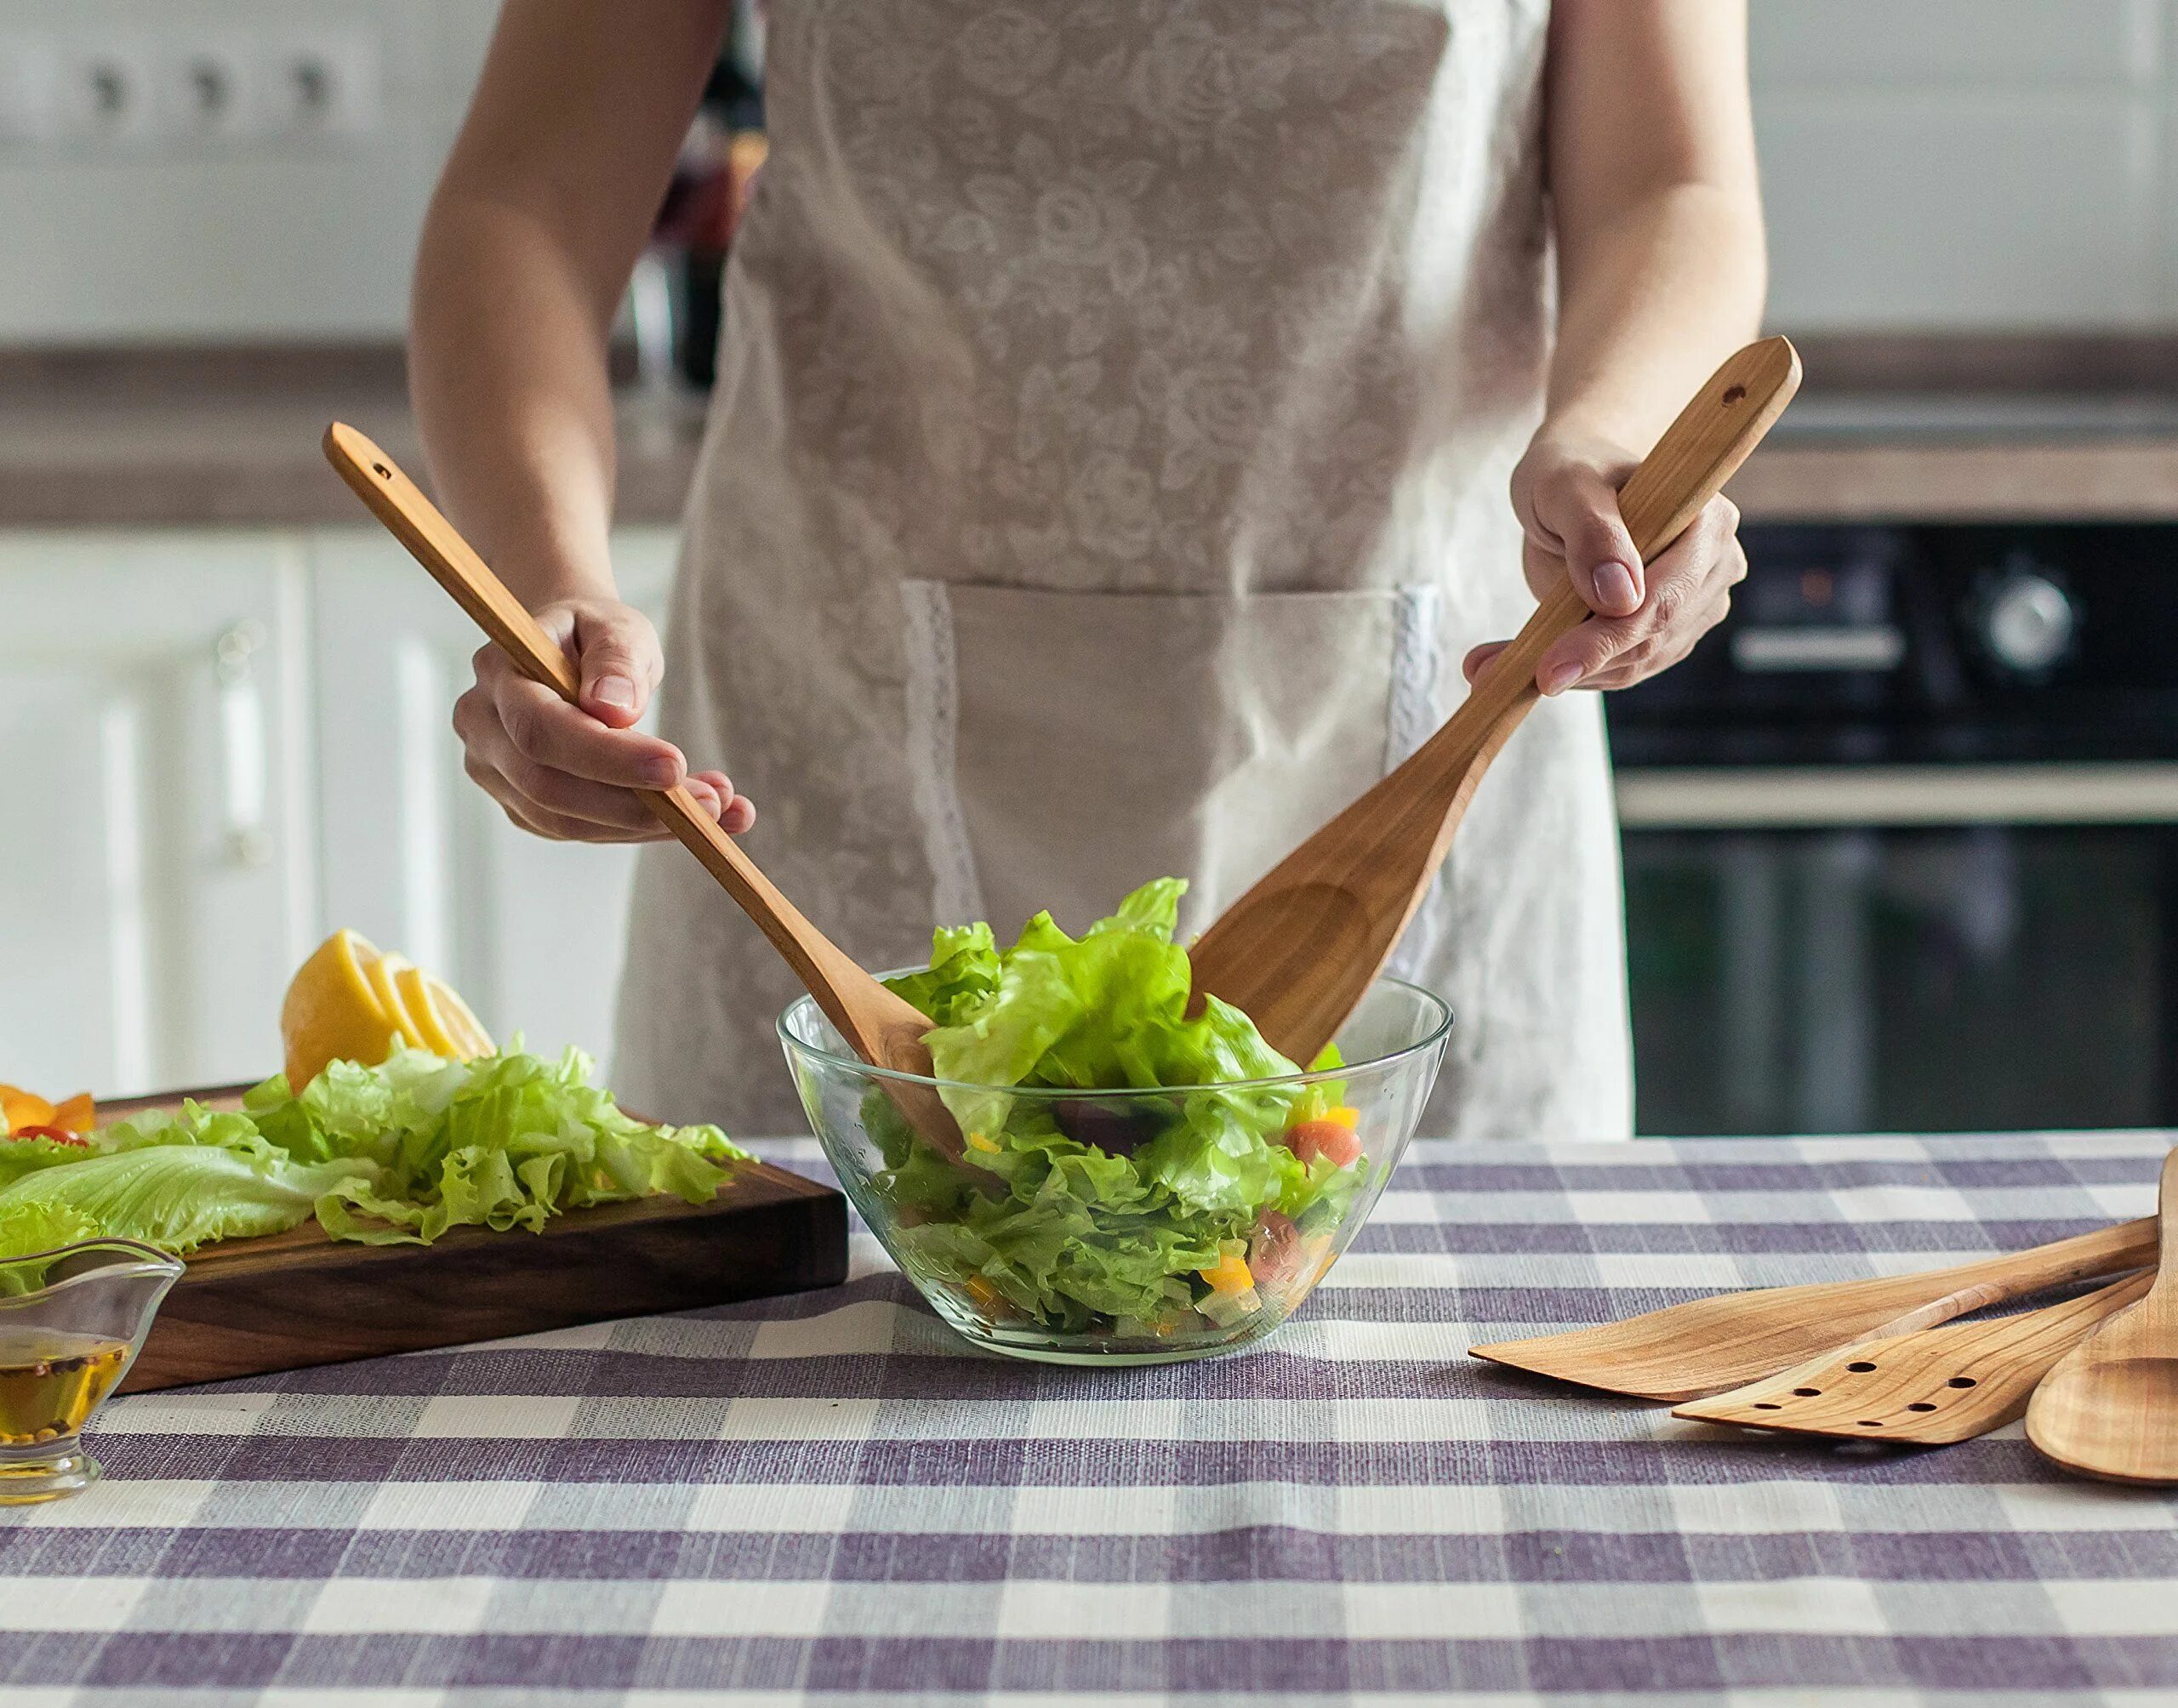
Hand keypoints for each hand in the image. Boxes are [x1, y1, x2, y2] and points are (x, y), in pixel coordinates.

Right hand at [452, 596, 754, 842]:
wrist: (571, 648)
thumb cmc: (594, 633)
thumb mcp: (616, 624)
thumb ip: (617, 659)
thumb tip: (615, 709)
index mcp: (498, 673)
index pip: (540, 729)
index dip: (606, 757)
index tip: (676, 766)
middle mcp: (483, 727)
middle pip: (548, 787)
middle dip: (635, 804)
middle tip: (713, 802)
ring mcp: (496, 772)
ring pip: (566, 822)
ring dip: (647, 825)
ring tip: (721, 807)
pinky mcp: (522, 804)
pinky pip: (581, 831)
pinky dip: (641, 830)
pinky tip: (697, 818)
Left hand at [1463, 433, 1746, 694]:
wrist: (1574, 488)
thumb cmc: (1571, 471)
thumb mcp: (1568, 486)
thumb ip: (1592, 533)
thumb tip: (1621, 597)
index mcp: (1708, 521)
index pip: (1662, 597)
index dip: (1607, 638)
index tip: (1548, 669)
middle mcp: (1715, 565)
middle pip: (1651, 638)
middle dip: (1575, 663)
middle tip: (1488, 674)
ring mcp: (1696, 604)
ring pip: (1634, 662)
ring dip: (1565, 673)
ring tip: (1486, 668)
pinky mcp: (1669, 632)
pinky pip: (1621, 667)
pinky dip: (1571, 672)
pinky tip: (1521, 664)